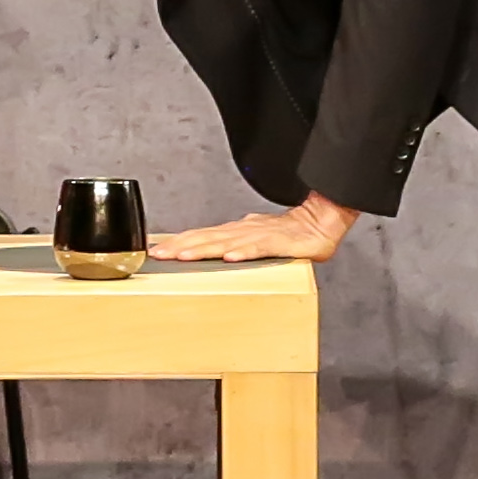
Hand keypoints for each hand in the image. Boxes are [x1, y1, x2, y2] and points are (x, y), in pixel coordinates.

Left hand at [163, 196, 361, 266]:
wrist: (320, 222)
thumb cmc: (288, 233)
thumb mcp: (255, 241)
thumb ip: (235, 245)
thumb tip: (217, 251)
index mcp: (236, 233)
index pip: (201, 237)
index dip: (178, 242)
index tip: (157, 250)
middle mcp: (243, 232)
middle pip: (207, 238)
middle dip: (181, 246)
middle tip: (159, 254)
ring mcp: (260, 236)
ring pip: (226, 243)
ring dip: (203, 249)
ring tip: (183, 256)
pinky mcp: (279, 244)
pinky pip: (259, 249)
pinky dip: (244, 252)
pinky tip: (230, 257)